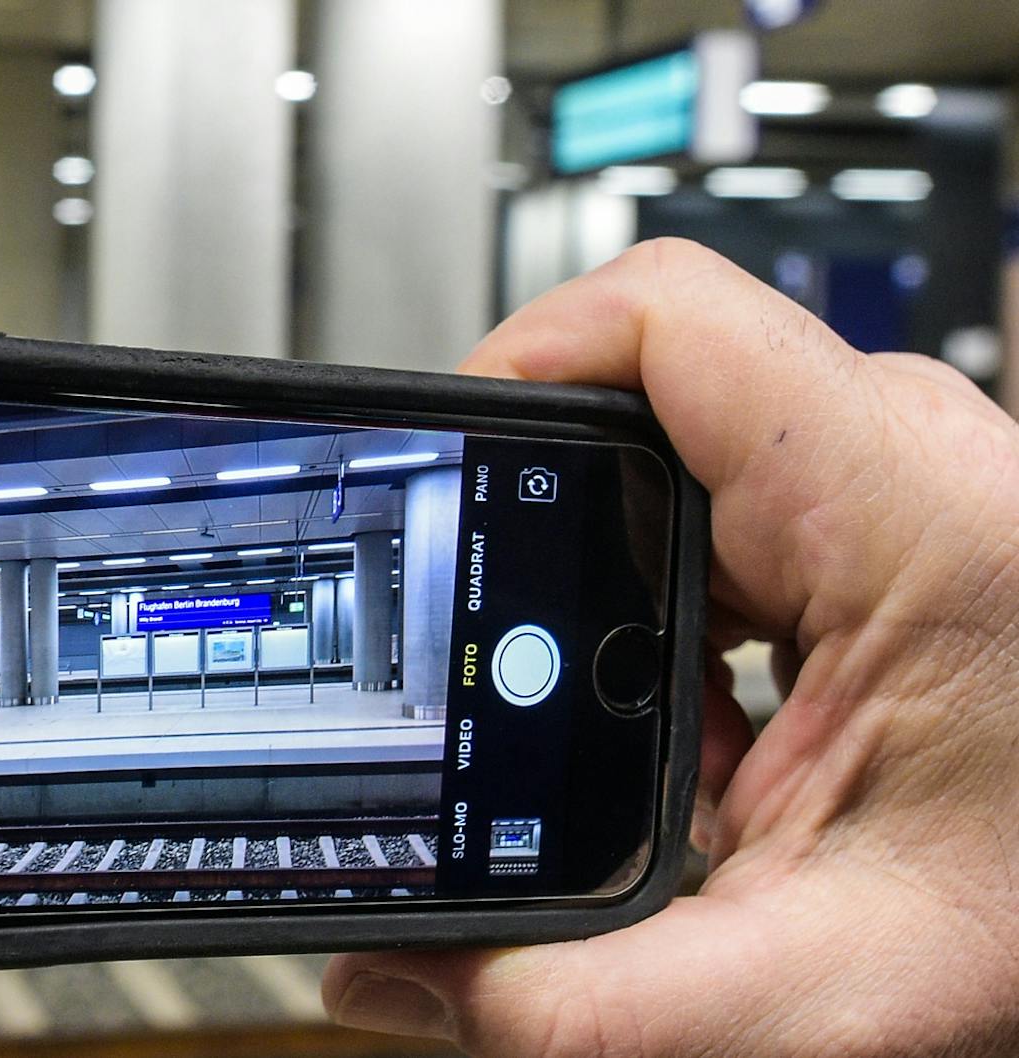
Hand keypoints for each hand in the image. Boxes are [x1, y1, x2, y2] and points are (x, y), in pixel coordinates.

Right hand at [324, 239, 1018, 1056]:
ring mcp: (904, 486)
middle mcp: (913, 466)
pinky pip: (730, 508)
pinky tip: (709, 731)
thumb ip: (583, 1004)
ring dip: (619, 589)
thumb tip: (398, 972)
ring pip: (681, 457)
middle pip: (645, 396)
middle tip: (528, 666)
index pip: (663, 322)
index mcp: (914, 520)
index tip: (446, 459)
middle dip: (554, 530)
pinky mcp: (892, 523)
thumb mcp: (819, 992)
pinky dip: (678, 613)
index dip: (519, 362)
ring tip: (653, 728)